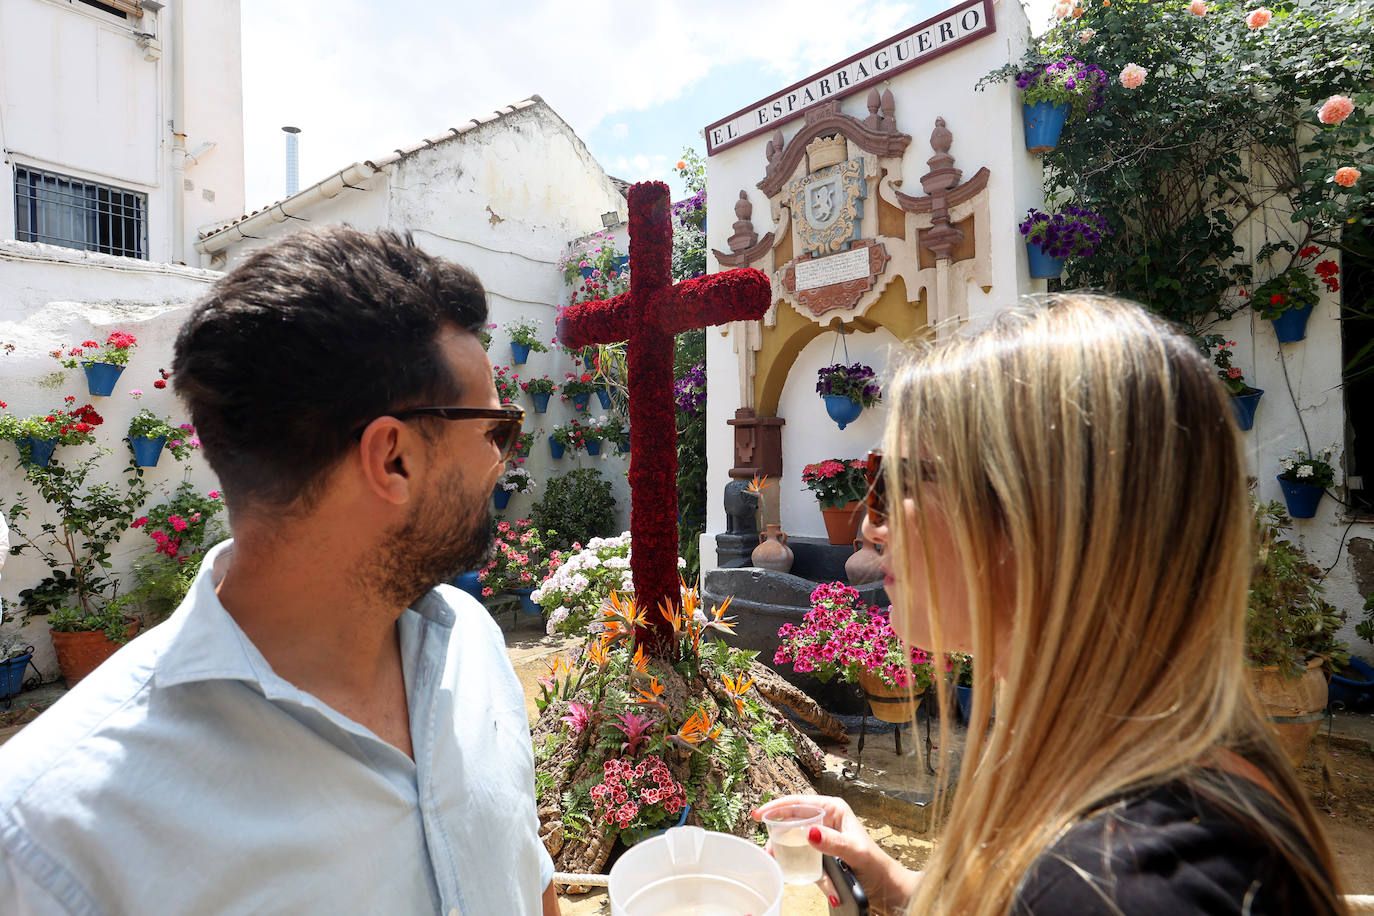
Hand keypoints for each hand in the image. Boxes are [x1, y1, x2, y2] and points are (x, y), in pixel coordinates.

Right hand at [751, 794, 918, 913]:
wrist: (886, 888)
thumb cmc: (876, 865)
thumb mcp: (854, 852)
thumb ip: (832, 842)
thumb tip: (809, 832)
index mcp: (833, 809)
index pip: (798, 802)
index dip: (776, 807)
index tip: (757, 815)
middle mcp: (826, 819)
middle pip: (792, 821)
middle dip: (778, 835)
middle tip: (767, 849)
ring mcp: (823, 837)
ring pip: (795, 842)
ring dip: (788, 856)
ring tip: (776, 864)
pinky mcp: (822, 855)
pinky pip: (804, 860)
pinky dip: (801, 870)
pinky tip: (799, 877)